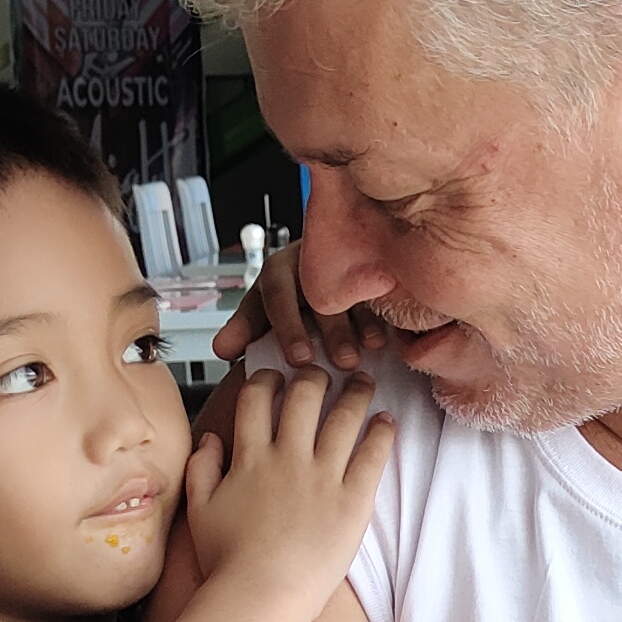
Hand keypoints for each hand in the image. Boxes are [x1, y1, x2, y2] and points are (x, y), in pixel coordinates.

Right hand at [181, 364, 391, 613]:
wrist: (261, 596)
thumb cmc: (228, 563)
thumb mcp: (200, 511)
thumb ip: (202, 468)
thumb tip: (210, 439)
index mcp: (249, 458)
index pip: (257, 398)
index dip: (267, 378)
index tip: (276, 375)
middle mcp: (287, 458)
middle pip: (304, 395)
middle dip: (315, 375)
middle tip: (325, 372)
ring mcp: (322, 476)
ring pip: (344, 416)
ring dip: (357, 392)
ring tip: (364, 382)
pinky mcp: (353, 500)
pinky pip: (373, 454)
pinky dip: (382, 431)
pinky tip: (387, 420)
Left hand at [213, 244, 383, 379]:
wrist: (330, 259)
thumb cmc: (293, 297)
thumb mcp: (265, 307)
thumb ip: (247, 328)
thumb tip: (222, 350)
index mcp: (279, 271)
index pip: (277, 294)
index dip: (288, 327)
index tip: (300, 359)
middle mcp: (311, 260)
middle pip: (321, 291)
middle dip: (333, 329)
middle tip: (343, 362)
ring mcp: (346, 260)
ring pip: (356, 286)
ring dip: (364, 320)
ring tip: (373, 348)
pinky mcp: (375, 266)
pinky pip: (384, 282)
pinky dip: (391, 307)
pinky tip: (399, 330)